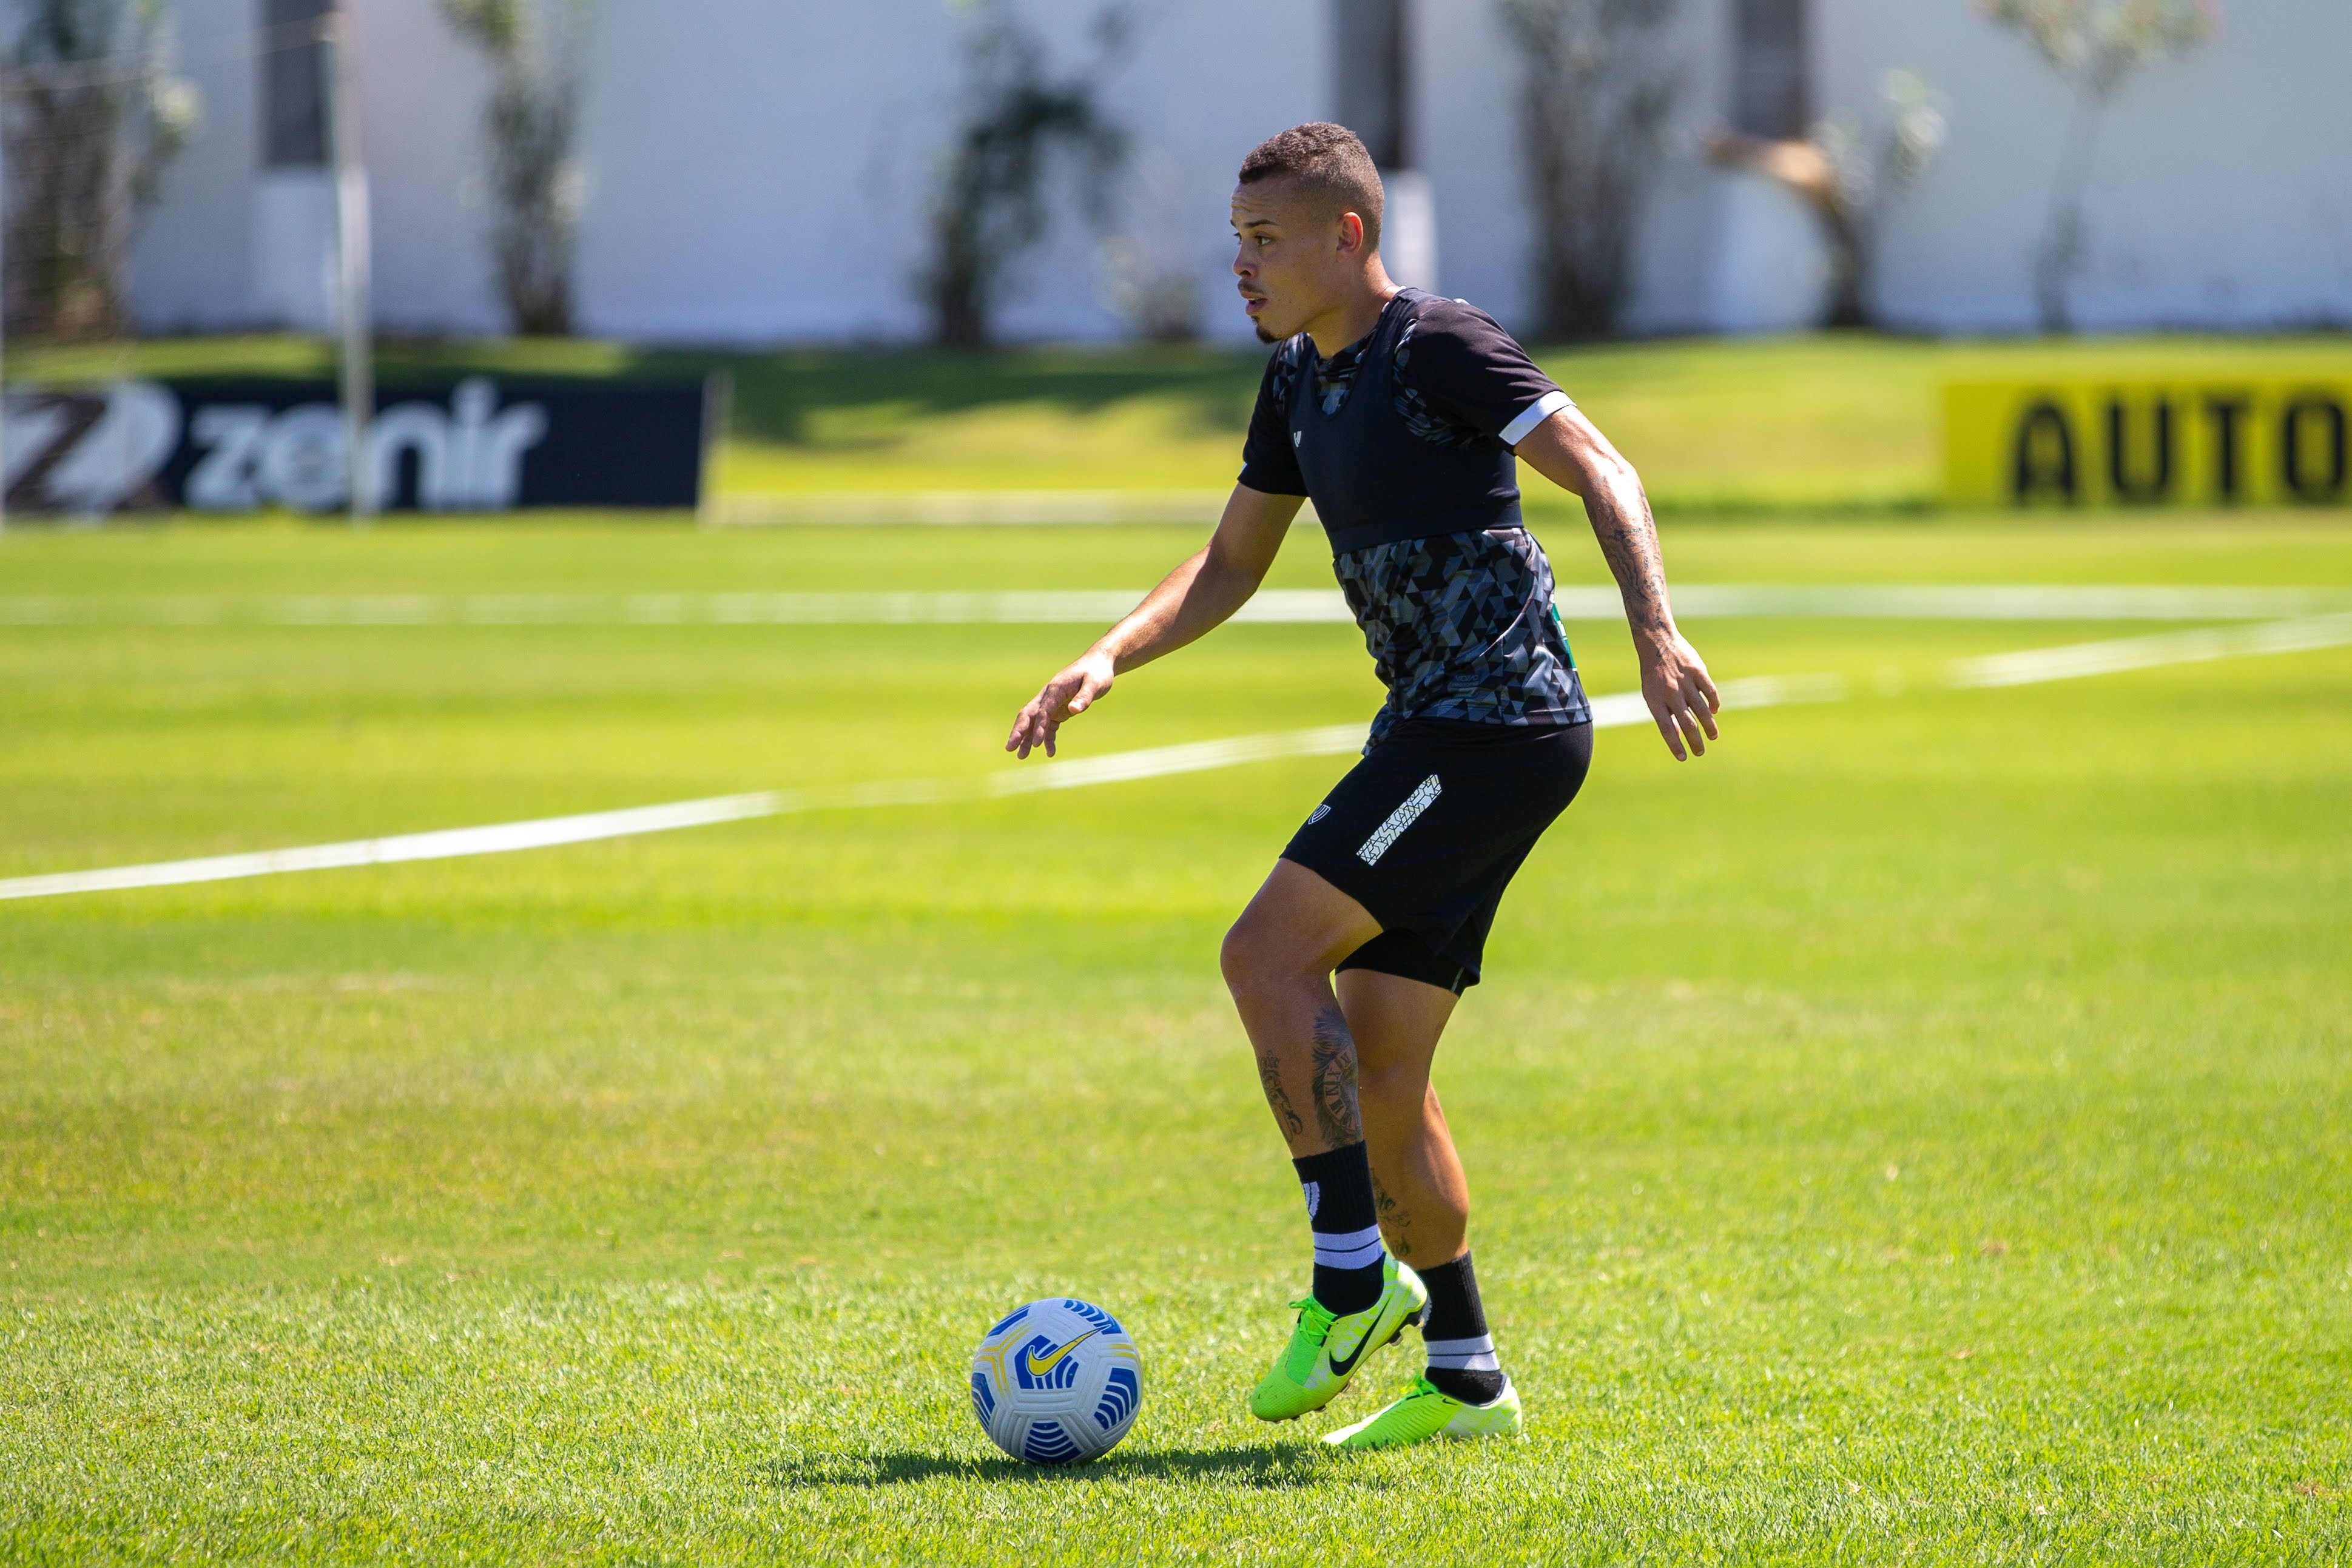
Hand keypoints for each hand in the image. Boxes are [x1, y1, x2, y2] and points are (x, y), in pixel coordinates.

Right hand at [1006, 649, 1115, 758]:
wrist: (1099, 664)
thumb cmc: (1097, 673)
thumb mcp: (1094, 684)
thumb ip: (1084, 697)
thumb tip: (1074, 710)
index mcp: (1055, 689)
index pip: (1042, 710)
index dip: (1038, 727)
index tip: (1037, 744)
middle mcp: (1049, 696)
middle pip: (1028, 715)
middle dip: (1019, 732)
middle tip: (1010, 748)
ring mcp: (1052, 703)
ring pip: (1034, 723)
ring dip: (1028, 739)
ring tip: (1021, 756)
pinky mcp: (1058, 710)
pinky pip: (1048, 726)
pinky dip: (1047, 739)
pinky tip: (1050, 752)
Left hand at [1639, 631, 1719, 760]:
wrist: (1658, 642)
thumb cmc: (1654, 674)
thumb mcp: (1652, 695)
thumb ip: (1665, 714)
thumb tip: (1678, 736)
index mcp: (1656, 700)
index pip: (1667, 729)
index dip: (1675, 745)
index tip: (1683, 758)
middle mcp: (1671, 693)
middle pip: (1688, 724)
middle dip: (1695, 742)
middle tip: (1700, 752)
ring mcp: (1685, 682)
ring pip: (1702, 710)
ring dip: (1709, 726)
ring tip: (1713, 736)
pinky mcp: (1698, 671)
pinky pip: (1710, 692)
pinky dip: (1714, 704)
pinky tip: (1714, 711)